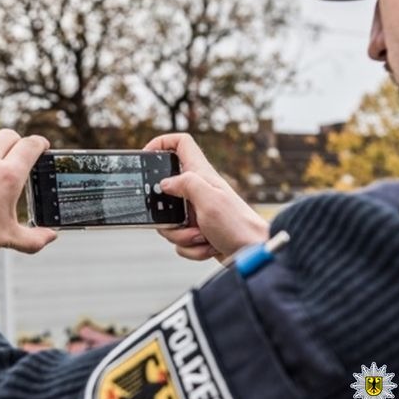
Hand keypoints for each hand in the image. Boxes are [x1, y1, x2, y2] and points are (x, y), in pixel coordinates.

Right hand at [144, 133, 268, 260]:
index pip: (181, 143)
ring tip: (202, 236)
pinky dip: (191, 248)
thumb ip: (186, 184)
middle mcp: (198, 191)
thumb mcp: (209, 200)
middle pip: (164, 193)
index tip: (146, 157)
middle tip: (181, 221)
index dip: (162, 143)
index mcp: (201, 175)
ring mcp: (197, 212)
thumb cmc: (238, 225)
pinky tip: (208, 247)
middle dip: (166, 215)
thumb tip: (164, 183)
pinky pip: (180, 241)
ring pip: (170, 222)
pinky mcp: (198, 232)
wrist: (253, 255)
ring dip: (182, 235)